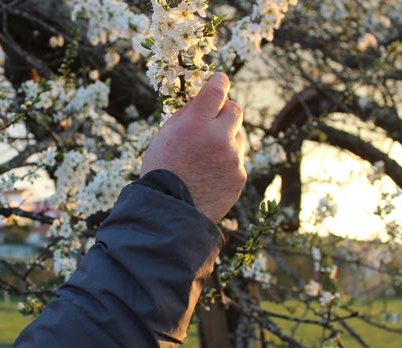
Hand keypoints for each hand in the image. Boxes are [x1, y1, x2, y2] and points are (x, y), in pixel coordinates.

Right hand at [141, 73, 245, 221]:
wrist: (170, 212)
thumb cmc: (162, 172)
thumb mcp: (164, 136)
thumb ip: (186, 115)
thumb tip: (202, 99)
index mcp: (195, 124)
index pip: (217, 90)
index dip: (220, 82)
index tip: (220, 80)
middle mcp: (218, 138)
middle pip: (235, 110)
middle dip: (225, 111)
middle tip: (213, 119)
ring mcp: (232, 158)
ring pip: (237, 136)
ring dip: (225, 138)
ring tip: (205, 156)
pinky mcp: (239, 176)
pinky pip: (237, 159)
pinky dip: (226, 161)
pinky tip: (209, 173)